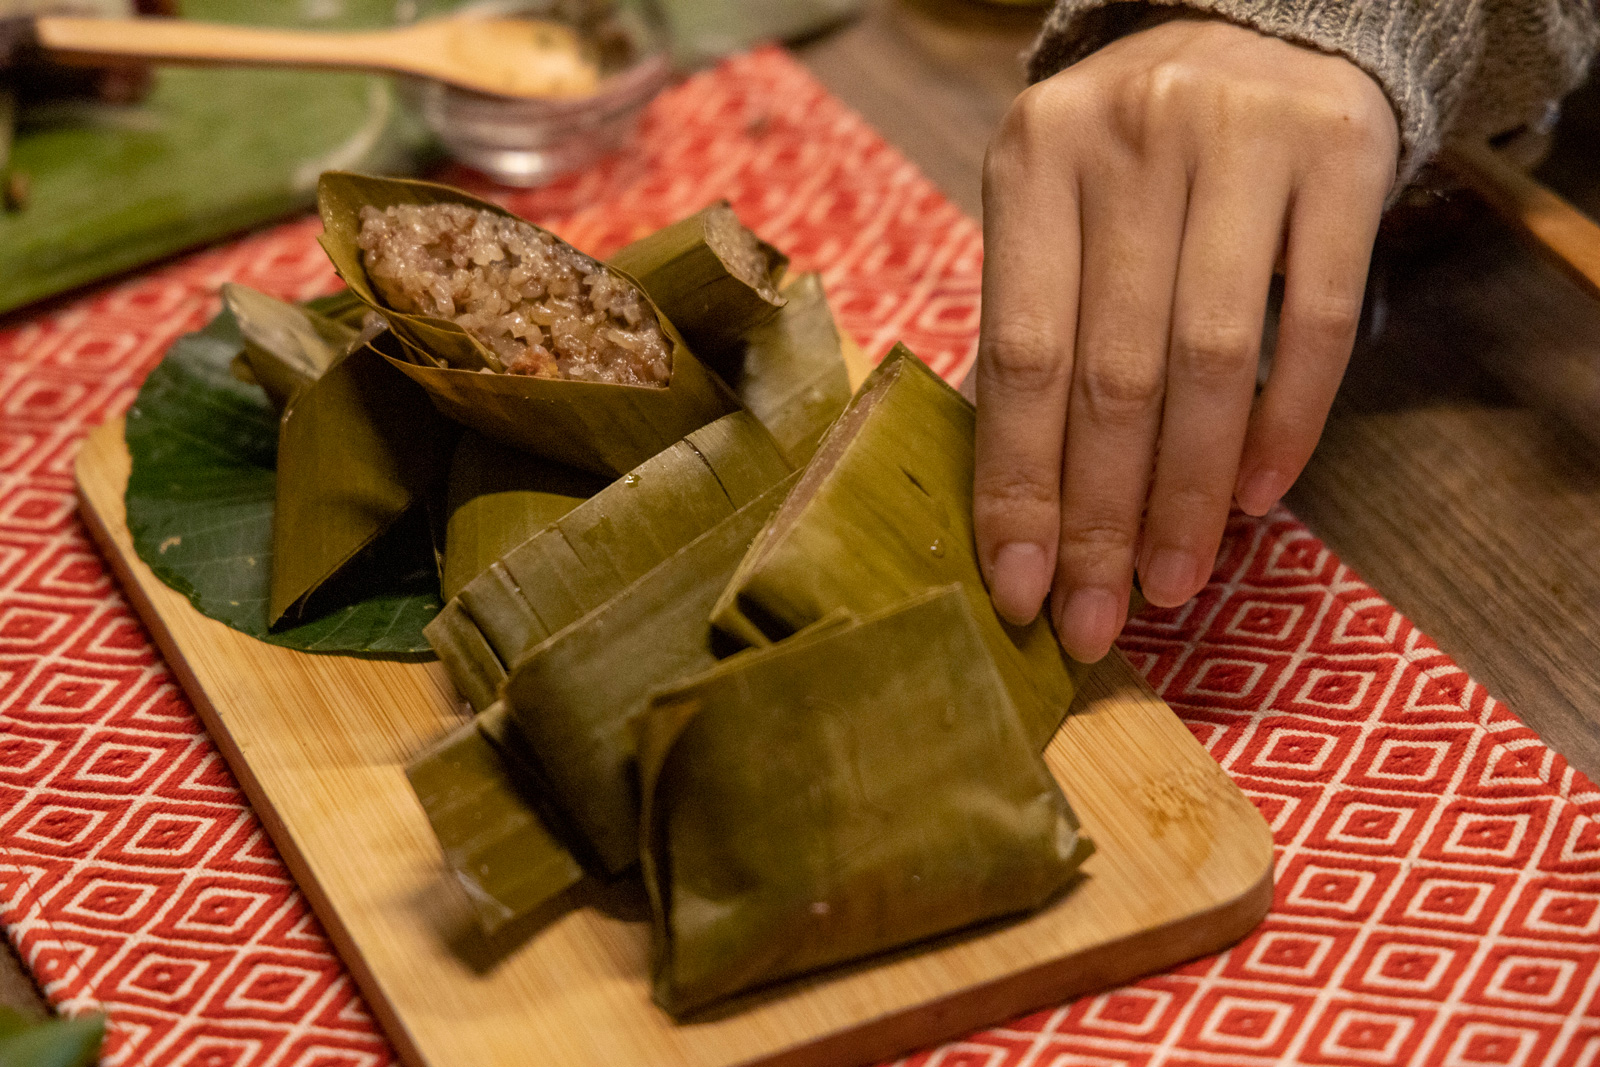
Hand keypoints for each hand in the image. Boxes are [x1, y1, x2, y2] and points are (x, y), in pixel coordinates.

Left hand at [974, 16, 1398, 660]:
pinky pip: (1320, 324)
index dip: (1021, 486)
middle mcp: (1129, 140)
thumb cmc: (1134, 158)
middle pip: (1114, 374)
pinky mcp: (1339, 152)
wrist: (1260, 31)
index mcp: (1032, 159)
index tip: (1019, 590)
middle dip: (1102, 518)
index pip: (1022, 356)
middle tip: (1096, 619)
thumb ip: (1034, 328)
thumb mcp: (1057, 212)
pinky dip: (1287, 425)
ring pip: (1212, 360)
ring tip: (1172, 581)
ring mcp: (1239, 139)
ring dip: (1189, 495)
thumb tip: (1008, 501)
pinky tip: (1253, 500)